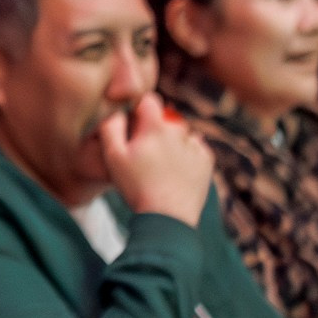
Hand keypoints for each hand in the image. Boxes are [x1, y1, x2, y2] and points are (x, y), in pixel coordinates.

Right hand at [97, 93, 214, 225]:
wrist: (168, 217)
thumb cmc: (136, 186)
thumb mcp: (113, 157)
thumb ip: (110, 127)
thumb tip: (116, 110)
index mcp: (156, 126)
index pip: (150, 100)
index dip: (139, 108)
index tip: (133, 124)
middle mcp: (180, 130)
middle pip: (166, 117)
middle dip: (155, 128)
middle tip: (144, 152)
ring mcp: (196, 146)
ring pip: (181, 133)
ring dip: (172, 141)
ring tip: (160, 165)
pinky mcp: (207, 161)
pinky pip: (196, 148)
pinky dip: (187, 154)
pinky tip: (175, 171)